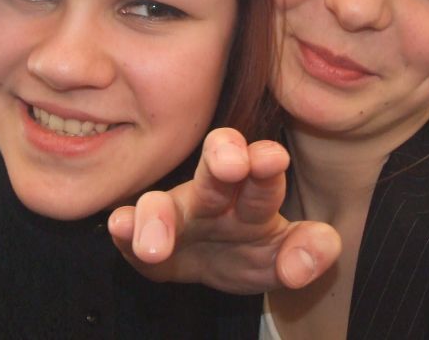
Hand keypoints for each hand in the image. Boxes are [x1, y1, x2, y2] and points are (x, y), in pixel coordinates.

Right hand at [108, 128, 340, 294]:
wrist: (216, 267)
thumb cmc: (252, 250)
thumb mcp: (284, 257)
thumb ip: (306, 251)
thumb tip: (309, 260)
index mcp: (252, 195)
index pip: (261, 172)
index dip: (266, 163)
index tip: (274, 159)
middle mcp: (212, 197)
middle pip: (215, 170)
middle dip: (222, 160)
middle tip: (230, 164)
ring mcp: (175, 216)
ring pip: (162, 204)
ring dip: (157, 217)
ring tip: (155, 245)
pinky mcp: (143, 238)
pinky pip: (130, 229)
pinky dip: (125, 229)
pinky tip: (119, 230)